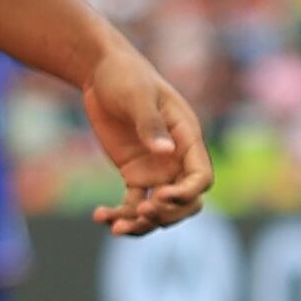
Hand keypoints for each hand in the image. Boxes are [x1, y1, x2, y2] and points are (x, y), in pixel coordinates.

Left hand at [82, 41, 209, 234]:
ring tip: (115, 227)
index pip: (201, 178)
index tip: (158, 197)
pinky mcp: (134, 174)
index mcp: (187, 139)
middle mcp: (176, 159)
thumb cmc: (126, 76)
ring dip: (141, 224)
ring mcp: (156, 170)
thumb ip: (151, 124)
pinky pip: (132, 205)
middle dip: (166, 215)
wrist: (102, 73)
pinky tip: (99, 216)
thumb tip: (165, 152)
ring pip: (159, 210)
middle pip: (185, 203)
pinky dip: (119, 215)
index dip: (186, 194)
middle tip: (140, 213)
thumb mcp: (137, 95)